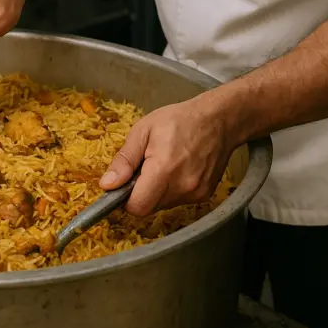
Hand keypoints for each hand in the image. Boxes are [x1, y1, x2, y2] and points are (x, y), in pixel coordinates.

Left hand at [99, 97, 235, 215]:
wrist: (219, 120)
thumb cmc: (179, 120)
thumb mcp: (143, 131)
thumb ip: (124, 161)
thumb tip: (107, 185)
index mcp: (164, 170)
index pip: (138, 206)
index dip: (126, 199)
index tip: (125, 184)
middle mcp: (183, 186)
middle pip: (149, 207)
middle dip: (140, 193)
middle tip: (145, 168)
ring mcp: (196, 193)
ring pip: (163, 205)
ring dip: (156, 192)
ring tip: (163, 165)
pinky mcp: (205, 195)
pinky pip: (178, 201)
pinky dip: (172, 190)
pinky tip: (178, 169)